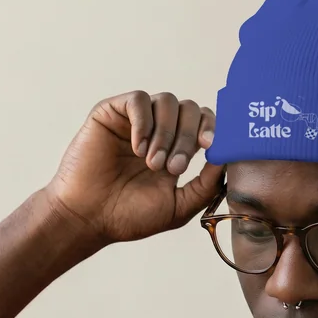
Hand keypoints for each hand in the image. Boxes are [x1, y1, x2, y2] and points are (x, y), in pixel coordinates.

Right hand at [45, 91, 223, 243]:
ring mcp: (137, 121)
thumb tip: (228, 158)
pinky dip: (143, 122)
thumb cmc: (132, 216)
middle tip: (173, 168)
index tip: (211, 148)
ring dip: (166, 133)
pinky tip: (138, 148)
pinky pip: (138, 99)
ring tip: (152, 163)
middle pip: (190, 109)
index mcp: (178, 149)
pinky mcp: (112, 113)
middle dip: (188, 137)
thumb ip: (207, 185)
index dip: (214, 130)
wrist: (90, 218)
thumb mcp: (180, 206)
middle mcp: (160, 131)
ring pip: (167, 101)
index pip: (205, 124)